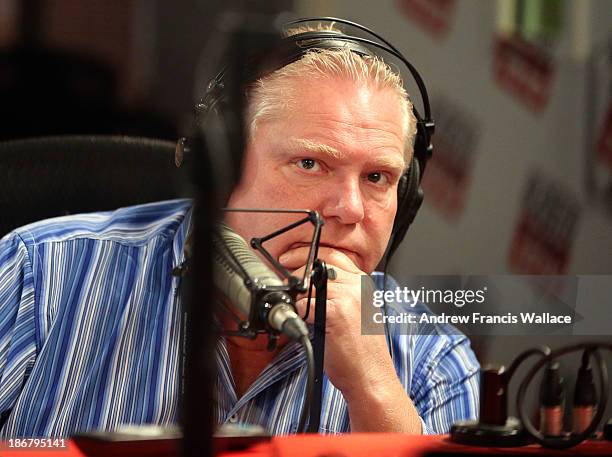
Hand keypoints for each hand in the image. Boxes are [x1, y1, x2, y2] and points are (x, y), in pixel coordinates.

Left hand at [278, 246, 397, 399]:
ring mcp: (348, 298)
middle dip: (296, 269)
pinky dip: (298, 312)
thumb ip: (339, 293)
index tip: (291, 258)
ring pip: (309, 284)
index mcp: (364, 284)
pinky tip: (301, 322)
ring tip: (294, 307)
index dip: (308, 254)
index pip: (334, 256)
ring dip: (296, 295)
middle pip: (319, 265)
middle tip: (283, 277)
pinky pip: (304, 304)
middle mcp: (358, 287)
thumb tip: (307, 284)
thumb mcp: (357, 313)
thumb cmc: (363, 352)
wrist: (372, 377)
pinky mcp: (335, 313)